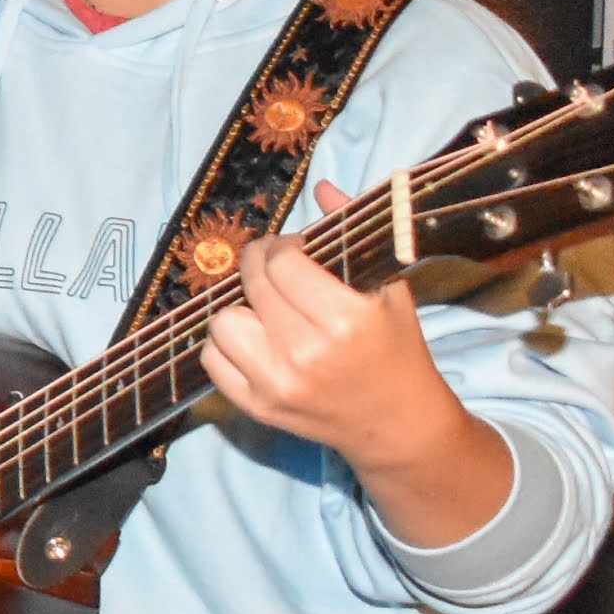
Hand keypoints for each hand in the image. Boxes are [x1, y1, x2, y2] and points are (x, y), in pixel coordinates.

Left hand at [200, 187, 509, 543]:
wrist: (400, 426)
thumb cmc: (398, 351)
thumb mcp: (390, 290)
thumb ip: (351, 233)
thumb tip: (321, 186)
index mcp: (346, 319)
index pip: (282, 263)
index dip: (281, 246)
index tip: (292, 247)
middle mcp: (307, 353)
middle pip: (251, 286)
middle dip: (260, 265)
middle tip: (276, 267)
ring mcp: (278, 385)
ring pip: (222, 322)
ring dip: (241, 308)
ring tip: (267, 308)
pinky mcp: (258, 408)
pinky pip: (212, 360)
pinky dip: (227, 345)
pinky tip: (256, 339)